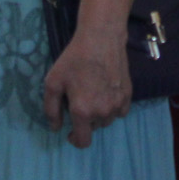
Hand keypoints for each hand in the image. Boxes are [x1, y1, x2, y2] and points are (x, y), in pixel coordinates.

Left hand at [43, 28, 131, 147]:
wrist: (101, 38)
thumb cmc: (74, 59)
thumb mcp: (53, 81)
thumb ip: (51, 109)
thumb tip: (56, 128)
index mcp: (82, 111)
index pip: (83, 141)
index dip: (75, 140)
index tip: (71, 131)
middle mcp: (102, 112)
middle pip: (94, 128)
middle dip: (86, 120)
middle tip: (80, 99)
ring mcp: (117, 104)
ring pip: (107, 120)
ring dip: (99, 114)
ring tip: (93, 94)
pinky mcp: (128, 95)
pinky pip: (120, 111)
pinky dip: (113, 107)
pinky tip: (106, 91)